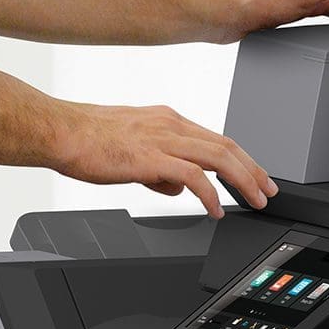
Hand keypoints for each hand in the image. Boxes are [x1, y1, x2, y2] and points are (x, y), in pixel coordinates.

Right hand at [49, 101, 277, 218]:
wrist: (61, 131)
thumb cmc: (87, 138)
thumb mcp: (132, 148)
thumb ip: (158, 167)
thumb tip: (177, 187)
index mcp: (167, 119)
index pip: (215, 137)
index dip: (240, 157)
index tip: (254, 174)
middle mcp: (170, 124)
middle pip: (225, 144)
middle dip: (252, 169)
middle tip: (268, 190)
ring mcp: (162, 139)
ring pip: (217, 156)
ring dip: (242, 179)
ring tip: (254, 199)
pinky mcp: (150, 157)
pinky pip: (192, 176)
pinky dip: (210, 193)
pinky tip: (214, 209)